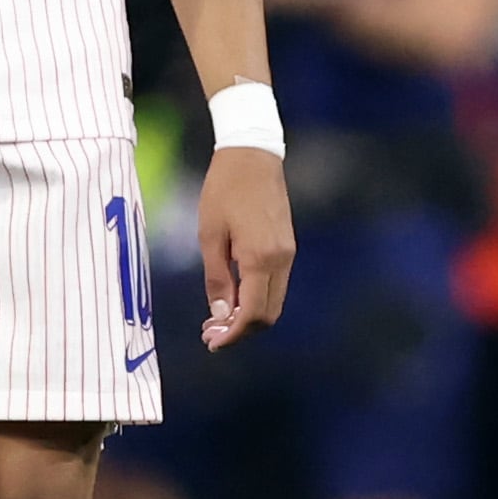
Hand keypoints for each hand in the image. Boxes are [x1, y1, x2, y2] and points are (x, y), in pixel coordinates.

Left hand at [196, 146, 293, 350]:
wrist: (252, 156)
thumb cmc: (223, 191)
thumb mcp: (209, 235)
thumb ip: (217, 278)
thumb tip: (220, 315)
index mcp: (260, 258)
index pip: (254, 313)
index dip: (233, 334)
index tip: (211, 342)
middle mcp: (281, 260)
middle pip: (268, 315)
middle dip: (241, 331)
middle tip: (210, 335)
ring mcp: (288, 254)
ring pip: (273, 301)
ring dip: (248, 316)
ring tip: (217, 320)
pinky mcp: (287, 246)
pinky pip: (275, 285)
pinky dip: (256, 298)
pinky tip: (233, 298)